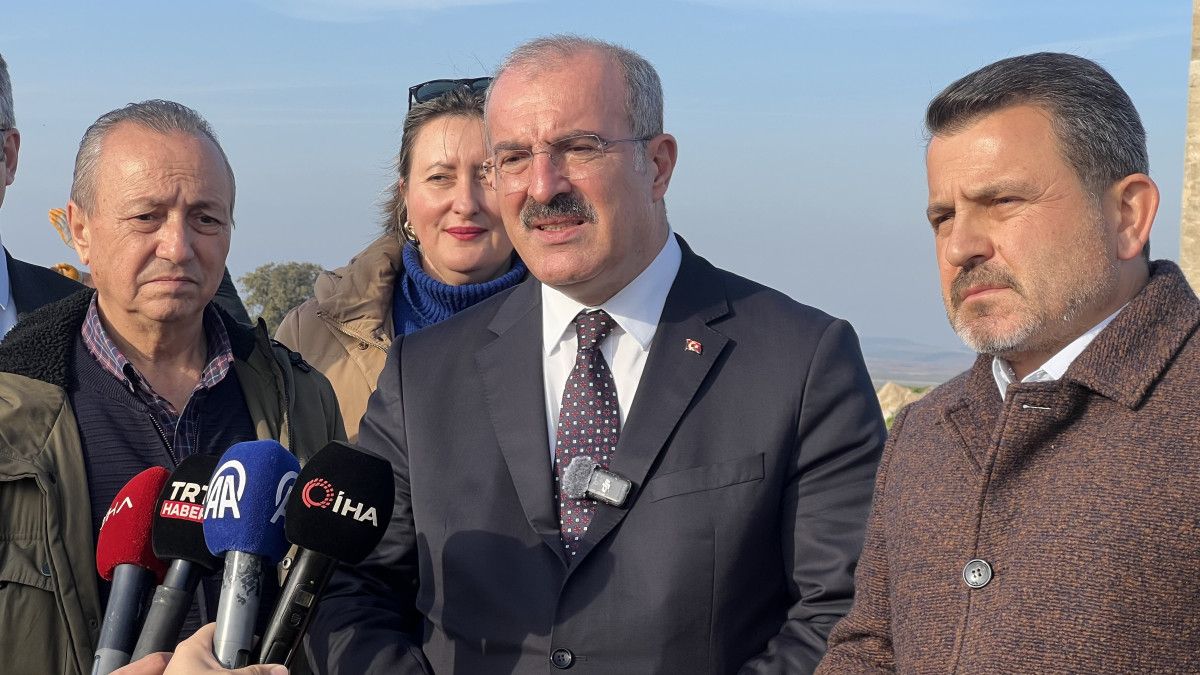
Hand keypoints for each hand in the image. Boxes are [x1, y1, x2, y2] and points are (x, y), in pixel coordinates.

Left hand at [112, 624, 286, 674]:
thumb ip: (255, 671)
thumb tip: (278, 669)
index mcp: (193, 646)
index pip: (220, 627)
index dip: (238, 632)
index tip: (252, 641)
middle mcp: (184, 658)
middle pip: (218, 650)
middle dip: (232, 657)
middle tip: (245, 666)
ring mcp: (182, 672)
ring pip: (210, 666)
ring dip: (225, 669)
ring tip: (236, 674)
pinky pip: (203, 673)